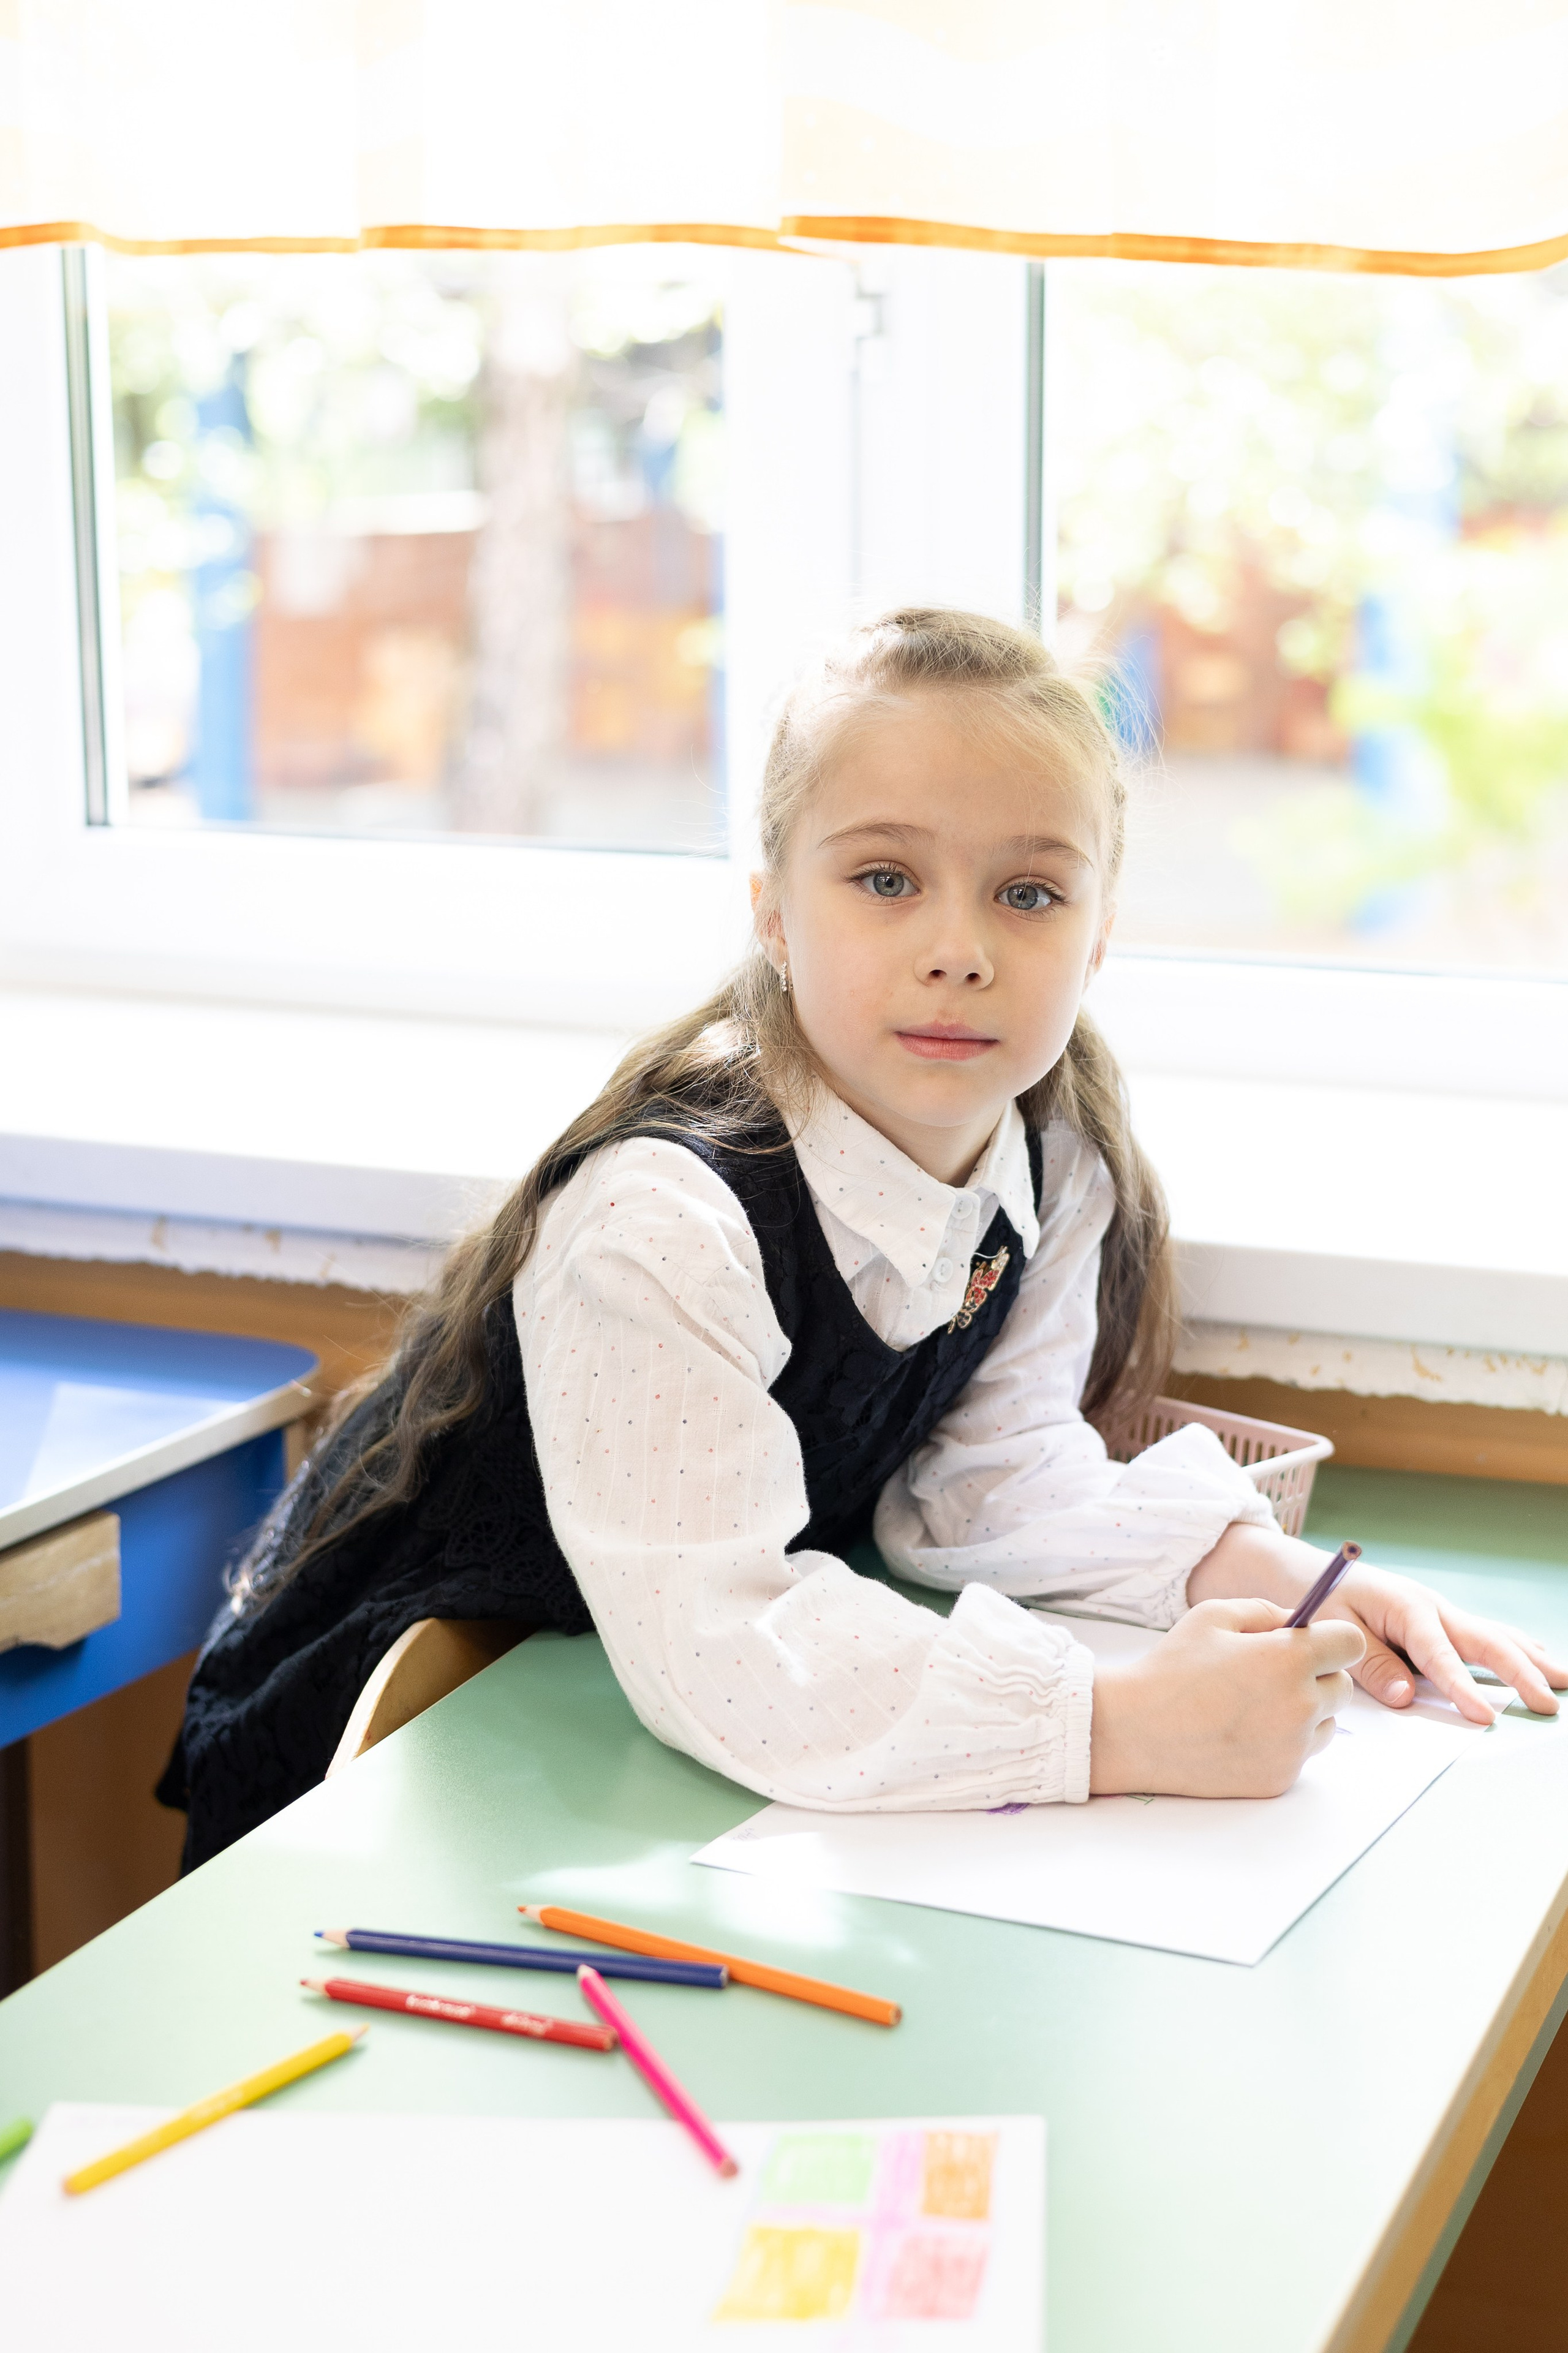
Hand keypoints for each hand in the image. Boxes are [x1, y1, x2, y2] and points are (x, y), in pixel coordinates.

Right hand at [1088, 1597, 1363, 1797]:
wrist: (1135, 1731)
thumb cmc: (1172, 1668)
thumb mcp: (1213, 1615)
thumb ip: (1266, 1611)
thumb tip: (1300, 1622)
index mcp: (1288, 1659)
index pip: (1351, 1644)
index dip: (1331, 1639)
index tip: (1310, 1643)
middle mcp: (1301, 1705)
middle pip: (1343, 1686)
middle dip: (1318, 1675)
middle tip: (1273, 1674)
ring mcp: (1293, 1747)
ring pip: (1326, 1723)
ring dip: (1306, 1712)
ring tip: (1254, 1705)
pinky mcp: (1280, 1778)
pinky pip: (1301, 1753)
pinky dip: (1283, 1742)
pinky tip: (1243, 1731)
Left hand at [1326, 1564, 1566, 1723]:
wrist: (1309, 1571)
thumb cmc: (1320, 1598)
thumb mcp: (1336, 1630)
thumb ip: (1373, 1666)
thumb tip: (1407, 1698)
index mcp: (1407, 1610)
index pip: (1440, 1656)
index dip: (1462, 1688)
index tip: (1484, 1717)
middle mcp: (1432, 1608)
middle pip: (1485, 1642)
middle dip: (1520, 1674)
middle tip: (1549, 1704)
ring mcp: (1441, 1612)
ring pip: (1494, 1636)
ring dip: (1530, 1659)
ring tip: (1564, 1681)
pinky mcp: (1441, 1619)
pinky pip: (1484, 1634)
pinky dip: (1515, 1646)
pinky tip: (1539, 1658)